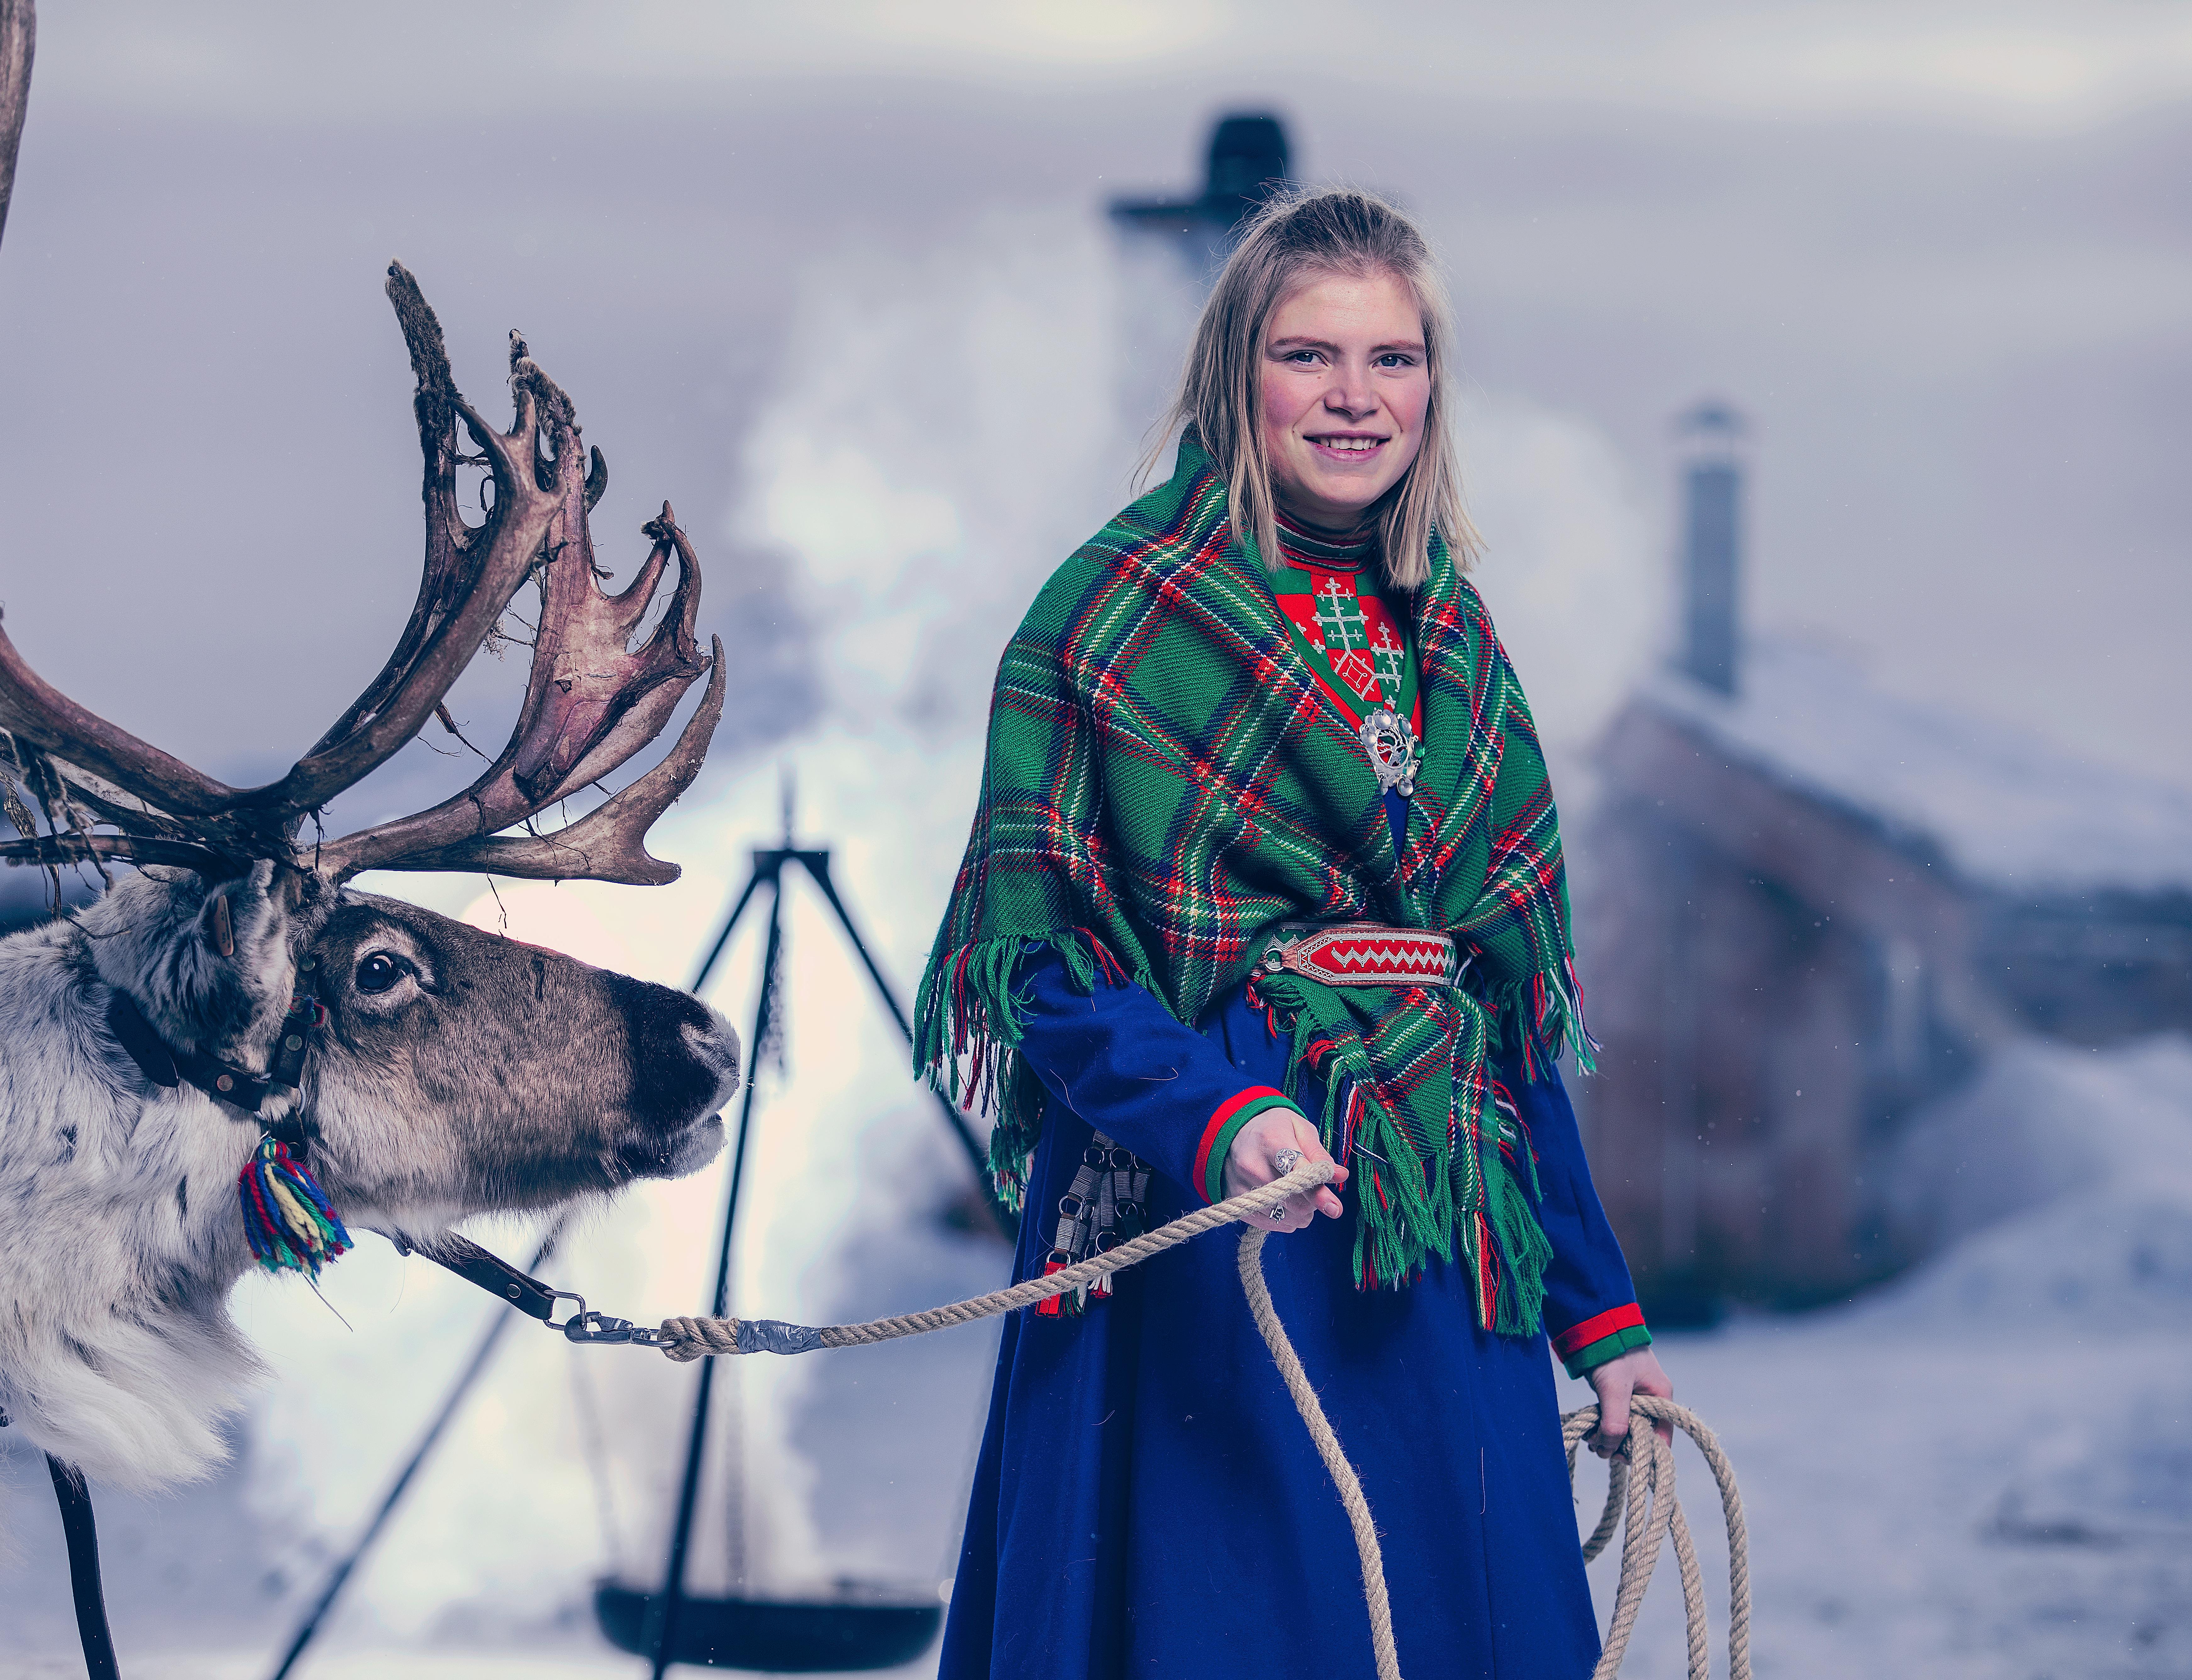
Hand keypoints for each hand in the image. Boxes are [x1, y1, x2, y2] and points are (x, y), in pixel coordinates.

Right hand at [1223, 1107, 1346, 1233]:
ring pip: (1286, 1216)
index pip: (1297, 1172)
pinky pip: (1272, 1224)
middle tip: (1311, 1185)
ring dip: (1301, 1211)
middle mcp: (1251, 1165)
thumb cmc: (1273, 1128)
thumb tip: (1341, 1176)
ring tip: (1296, 1191)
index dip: (1318, 1191)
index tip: (1334, 1208)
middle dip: (1312, 1199)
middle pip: (1294, 1200)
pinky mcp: (1238, 1203)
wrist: (1234, 1132)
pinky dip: (1287, 1219)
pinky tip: (1284, 1202)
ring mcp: (1241, 1187)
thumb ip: (1319, 1154)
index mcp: (1270, 1140)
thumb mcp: (1300, 1129)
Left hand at [1585, 1346, 1672, 1457]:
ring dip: (1608, 1438)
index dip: (1642, 1453)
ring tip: (1590, 1438)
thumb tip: (1609, 1450)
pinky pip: (1615, 1419)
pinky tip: (1589, 1430)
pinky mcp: (1618, 1395)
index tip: (1618, 1456)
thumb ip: (1615, 1420)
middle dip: (1619, 1445)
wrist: (1594, 1326)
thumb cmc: (1611, 1354)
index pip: (1661, 1439)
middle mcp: (1651, 1401)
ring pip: (1625, 1430)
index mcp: (1661, 1399)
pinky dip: (1603, 1427)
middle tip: (1598, 1446)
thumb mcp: (1614, 1389)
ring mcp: (1635, 1398)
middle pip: (1641, 1437)